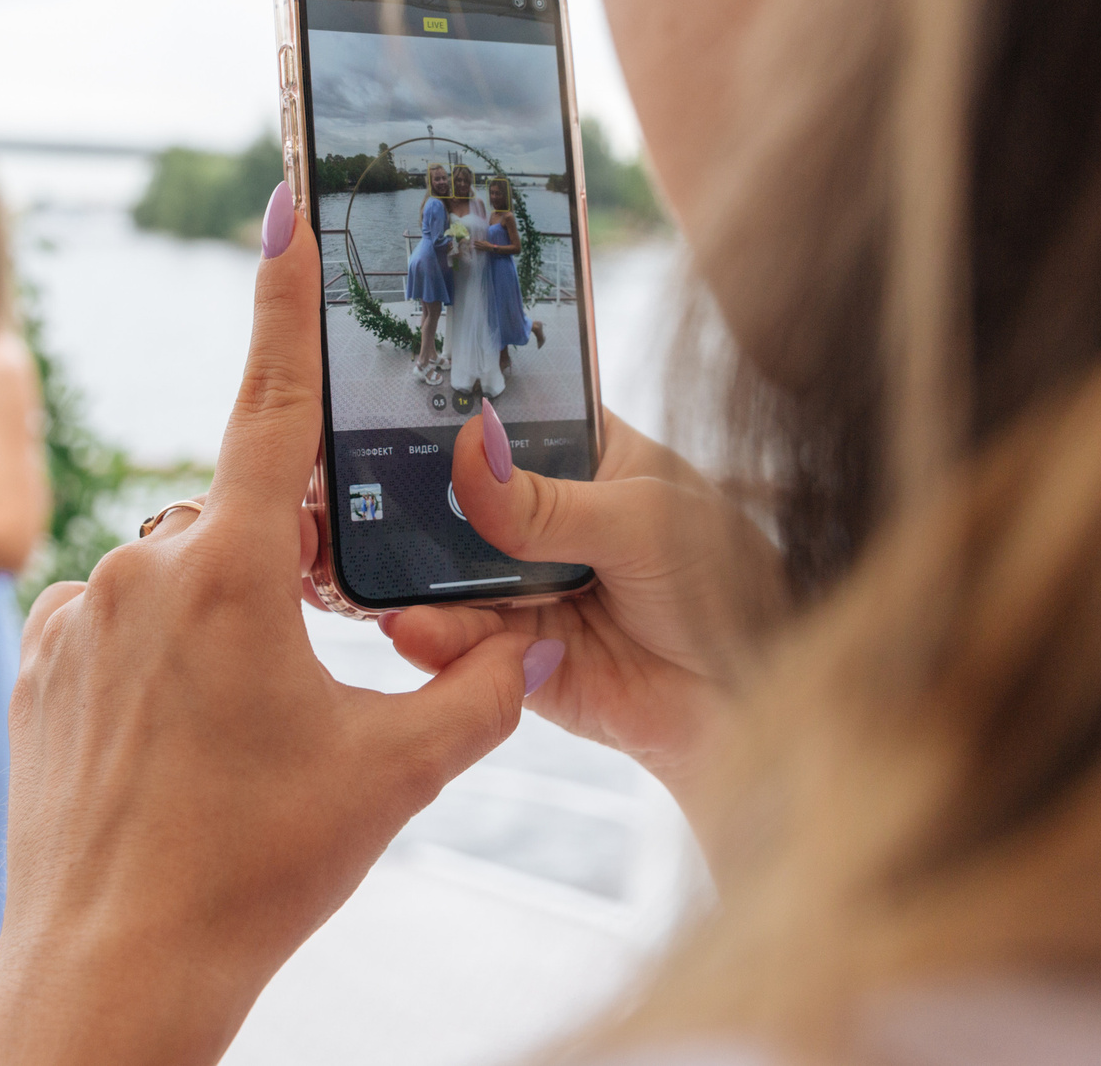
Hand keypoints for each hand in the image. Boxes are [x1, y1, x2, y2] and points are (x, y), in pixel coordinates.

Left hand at [0, 189, 549, 1065]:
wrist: (111, 970)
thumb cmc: (256, 871)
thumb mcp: (392, 777)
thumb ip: (480, 694)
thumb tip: (537, 646)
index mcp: (228, 570)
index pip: (271, 403)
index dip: (284, 299)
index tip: (282, 202)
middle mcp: (136, 568)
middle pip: (234, 516)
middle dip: (279, 563)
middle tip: (309, 671)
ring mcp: (69, 614)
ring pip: (170, 571)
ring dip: (216, 615)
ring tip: (238, 737)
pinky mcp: (28, 661)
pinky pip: (108, 620)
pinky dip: (150, 654)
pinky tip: (173, 743)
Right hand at [379, 406, 785, 819]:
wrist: (752, 697)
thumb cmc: (727, 583)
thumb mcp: (643, 520)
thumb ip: (549, 500)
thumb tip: (471, 454)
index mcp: (583, 454)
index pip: (503, 418)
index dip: (446, 412)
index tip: (378, 403)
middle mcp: (543, 515)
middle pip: (456, 497)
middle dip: (404, 499)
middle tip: (348, 495)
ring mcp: (525, 585)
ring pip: (447, 572)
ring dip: (406, 574)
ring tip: (363, 571)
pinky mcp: (516, 653)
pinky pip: (463, 642)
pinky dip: (434, 636)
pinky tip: (412, 627)